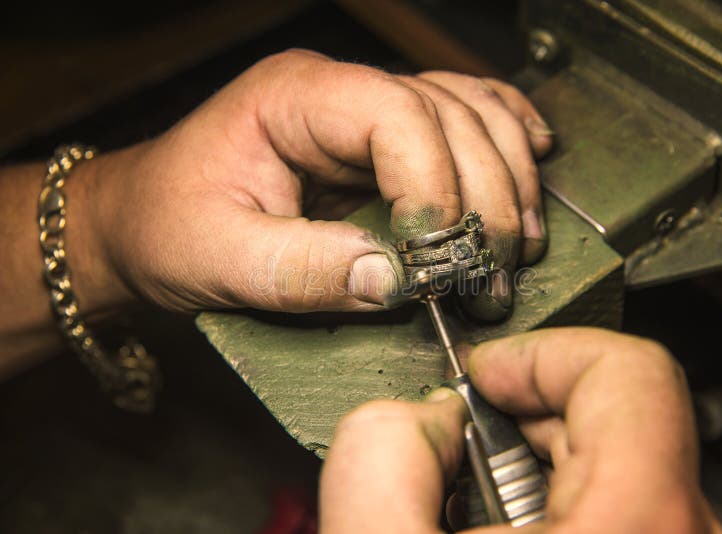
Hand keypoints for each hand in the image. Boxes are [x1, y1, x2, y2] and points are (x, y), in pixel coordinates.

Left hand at [81, 49, 551, 316]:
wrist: (149, 218)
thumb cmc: (167, 226)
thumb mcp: (217, 257)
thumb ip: (301, 270)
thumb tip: (394, 282)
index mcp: (295, 97)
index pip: (396, 116)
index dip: (435, 184)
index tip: (439, 258)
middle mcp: (340, 92)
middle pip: (450, 114)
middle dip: (485, 195)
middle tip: (493, 271)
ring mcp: (366, 110)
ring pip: (472, 112)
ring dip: (508, 176)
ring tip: (521, 242)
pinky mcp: (382, 142)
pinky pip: (464, 119)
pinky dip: (505, 140)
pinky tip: (533, 160)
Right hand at [319, 328, 721, 532]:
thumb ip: (378, 457)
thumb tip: (414, 416)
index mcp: (635, 525)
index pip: (629, 369)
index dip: (542, 354)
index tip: (488, 377)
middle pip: (613, 414)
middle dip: (518, 423)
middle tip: (461, 467)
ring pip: (617, 466)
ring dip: (536, 474)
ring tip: (478, 522)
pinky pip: (627, 508)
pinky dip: (562, 511)